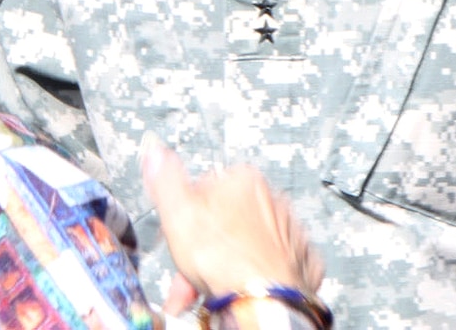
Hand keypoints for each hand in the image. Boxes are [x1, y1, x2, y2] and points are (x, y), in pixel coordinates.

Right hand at [141, 136, 323, 315]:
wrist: (263, 300)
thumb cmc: (225, 260)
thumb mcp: (178, 213)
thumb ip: (166, 178)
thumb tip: (156, 154)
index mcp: (244, 179)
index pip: (204, 188)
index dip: (186, 215)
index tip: (180, 234)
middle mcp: (272, 200)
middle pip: (226, 220)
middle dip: (204, 246)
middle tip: (190, 269)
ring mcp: (288, 232)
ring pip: (246, 244)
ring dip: (226, 264)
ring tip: (208, 288)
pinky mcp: (299, 261)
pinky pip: (271, 264)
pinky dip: (257, 276)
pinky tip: (241, 289)